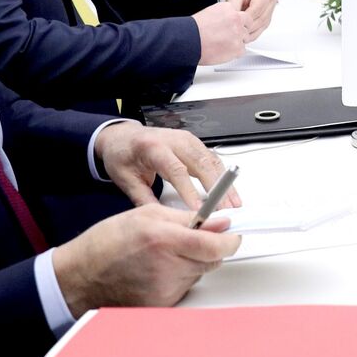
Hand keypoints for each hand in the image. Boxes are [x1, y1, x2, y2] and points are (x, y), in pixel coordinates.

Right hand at [52, 204, 241, 317]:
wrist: (81, 277)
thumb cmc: (107, 243)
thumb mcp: (147, 214)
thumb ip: (188, 217)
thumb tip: (220, 221)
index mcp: (164, 239)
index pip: (216, 245)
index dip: (230, 238)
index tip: (231, 233)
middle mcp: (167, 267)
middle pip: (212, 260)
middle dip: (209, 247)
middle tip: (189, 239)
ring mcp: (166, 290)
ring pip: (199, 272)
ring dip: (192, 261)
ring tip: (164, 254)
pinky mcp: (163, 304)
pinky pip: (185, 287)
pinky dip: (179, 276)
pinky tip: (157, 270)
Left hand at [94, 122, 240, 210]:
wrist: (123, 136)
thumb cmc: (123, 155)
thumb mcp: (125, 180)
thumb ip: (143, 199)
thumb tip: (162, 220)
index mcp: (153, 147)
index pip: (176, 170)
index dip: (190, 191)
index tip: (199, 210)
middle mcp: (174, 140)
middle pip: (201, 164)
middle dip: (216, 189)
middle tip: (226, 210)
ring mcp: (187, 140)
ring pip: (211, 161)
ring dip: (224, 184)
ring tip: (233, 204)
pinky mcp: (194, 144)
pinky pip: (212, 159)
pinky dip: (222, 176)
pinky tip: (229, 192)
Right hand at [192, 1, 250, 64]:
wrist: (188, 41)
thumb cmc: (193, 29)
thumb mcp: (209, 13)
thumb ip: (224, 16)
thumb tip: (228, 21)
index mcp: (228, 8)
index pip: (241, 15)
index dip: (238, 22)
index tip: (232, 27)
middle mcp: (235, 18)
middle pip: (247, 25)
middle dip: (240, 32)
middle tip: (229, 37)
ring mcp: (238, 33)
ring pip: (245, 38)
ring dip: (237, 42)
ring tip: (222, 44)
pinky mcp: (237, 47)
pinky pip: (242, 50)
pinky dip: (234, 53)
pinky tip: (223, 51)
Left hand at [222, 0, 275, 40]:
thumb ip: (234, 7)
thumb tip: (232, 20)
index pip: (256, 11)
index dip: (246, 20)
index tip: (235, 27)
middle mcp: (271, 1)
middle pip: (261, 20)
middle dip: (248, 28)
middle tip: (236, 36)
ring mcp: (270, 9)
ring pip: (262, 25)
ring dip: (251, 33)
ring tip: (239, 38)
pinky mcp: (267, 15)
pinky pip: (261, 26)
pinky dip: (253, 32)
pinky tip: (244, 36)